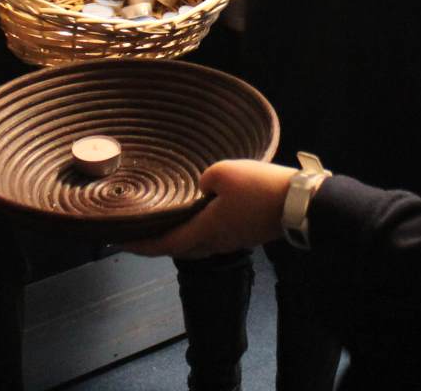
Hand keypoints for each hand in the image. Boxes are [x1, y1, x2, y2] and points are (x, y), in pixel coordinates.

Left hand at [127, 160, 293, 258]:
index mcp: (206, 230)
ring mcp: (231, 241)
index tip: (121, 241)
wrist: (299, 203)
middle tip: (138, 232)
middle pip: (178, 248)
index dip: (140, 244)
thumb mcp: (225, 171)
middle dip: (156, 243)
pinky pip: (211, 237)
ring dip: (176, 238)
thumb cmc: (262, 188)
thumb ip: (205, 179)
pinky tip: (196, 216)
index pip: (164, 244)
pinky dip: (195, 231)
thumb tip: (203, 187)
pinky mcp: (243, 234)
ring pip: (195, 245)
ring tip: (163, 224)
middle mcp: (215, 242)